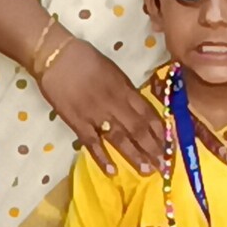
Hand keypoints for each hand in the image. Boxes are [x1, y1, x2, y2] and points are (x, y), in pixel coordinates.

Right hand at [37, 35, 171, 176]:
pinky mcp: (77, 122)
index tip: (171, 146)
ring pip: (119, 138)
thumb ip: (126, 90)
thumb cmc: (84, 58)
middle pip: (138, 129)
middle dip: (152, 149)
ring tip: (146, 171)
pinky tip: (112, 171)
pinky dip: (102, 157)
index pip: (148, 113)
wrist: (56, 55)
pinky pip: (92, 142)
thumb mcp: (113, 70)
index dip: (161, 131)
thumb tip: (138, 108)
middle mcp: (114, 103)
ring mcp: (95, 114)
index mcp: (125, 89)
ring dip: (134, 155)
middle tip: (164, 167)